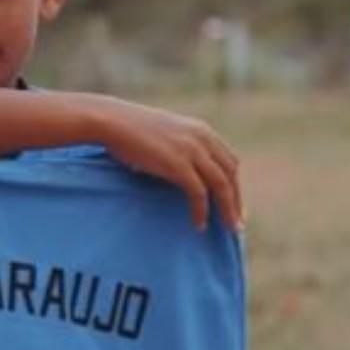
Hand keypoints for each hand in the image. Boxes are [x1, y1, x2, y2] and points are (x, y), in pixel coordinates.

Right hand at [93, 99, 243, 232]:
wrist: (112, 121)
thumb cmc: (129, 129)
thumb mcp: (164, 134)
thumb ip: (178, 147)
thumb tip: (178, 171)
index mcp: (201, 131)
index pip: (229, 161)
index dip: (234, 184)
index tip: (235, 203)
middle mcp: (202, 139)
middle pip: (231, 174)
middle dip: (237, 200)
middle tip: (236, 222)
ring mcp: (192, 151)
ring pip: (221, 185)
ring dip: (228, 209)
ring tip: (228, 229)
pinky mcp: (178, 164)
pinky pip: (199, 193)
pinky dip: (202, 211)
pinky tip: (199, 224)